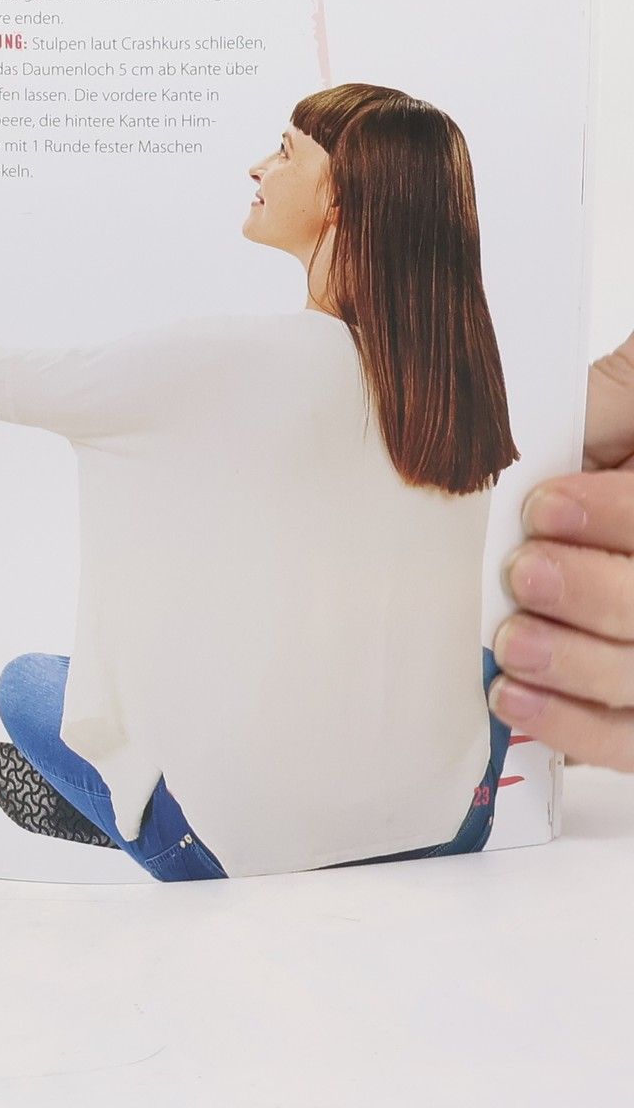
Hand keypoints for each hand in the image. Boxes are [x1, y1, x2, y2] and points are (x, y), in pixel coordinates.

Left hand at [492, 333, 633, 763]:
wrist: (598, 488)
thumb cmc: (615, 434)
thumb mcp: (626, 398)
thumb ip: (607, 405)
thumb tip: (541, 440)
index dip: (617, 516)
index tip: (544, 506)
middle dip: (596, 594)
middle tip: (526, 572)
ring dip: (581, 664)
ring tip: (513, 643)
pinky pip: (630, 737)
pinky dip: (577, 729)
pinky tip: (515, 698)